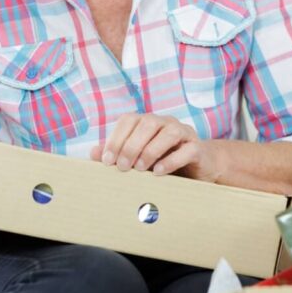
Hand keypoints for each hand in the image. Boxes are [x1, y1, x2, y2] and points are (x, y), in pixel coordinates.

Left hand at [90, 113, 215, 179]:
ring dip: (151, 150)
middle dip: (131, 145)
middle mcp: (165, 123)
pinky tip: (159, 172)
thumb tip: (94, 153)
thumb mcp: (137, 159)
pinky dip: (172, 160)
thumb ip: (117, 154)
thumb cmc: (162, 162)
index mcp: (148, 123)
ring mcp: (184, 133)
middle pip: (148, 123)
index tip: (107, 161)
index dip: (116, 138)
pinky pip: (187, 149)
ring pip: (169, 132)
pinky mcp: (197, 148)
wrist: (196, 168)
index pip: (129, 120)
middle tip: (122, 167)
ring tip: (140, 169)